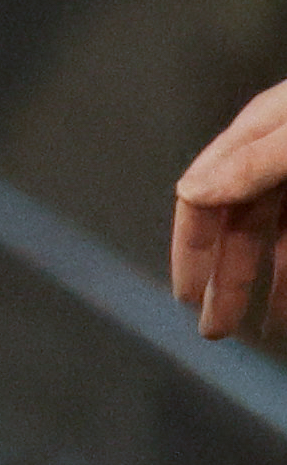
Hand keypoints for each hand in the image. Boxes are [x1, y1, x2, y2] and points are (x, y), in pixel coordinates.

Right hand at [179, 80, 286, 339]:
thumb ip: (253, 163)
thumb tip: (190, 191)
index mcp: (262, 134)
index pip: (204, 194)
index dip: (191, 247)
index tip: (187, 296)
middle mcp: (284, 157)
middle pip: (243, 224)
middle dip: (229, 277)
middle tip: (218, 330)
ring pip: (286, 236)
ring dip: (275, 281)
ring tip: (271, 326)